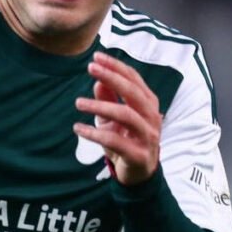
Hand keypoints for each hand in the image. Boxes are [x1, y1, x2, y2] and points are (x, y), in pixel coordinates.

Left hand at [73, 52, 161, 185]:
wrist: (139, 174)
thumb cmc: (126, 139)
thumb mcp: (113, 117)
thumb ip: (108, 98)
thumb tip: (98, 80)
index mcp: (148, 103)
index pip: (133, 79)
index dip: (115, 67)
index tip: (96, 57)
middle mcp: (152, 116)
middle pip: (133, 92)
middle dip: (112, 77)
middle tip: (90, 68)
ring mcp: (148, 136)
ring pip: (125, 115)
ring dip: (100, 106)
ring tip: (78, 103)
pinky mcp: (139, 155)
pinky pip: (115, 141)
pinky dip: (95, 133)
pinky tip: (78, 129)